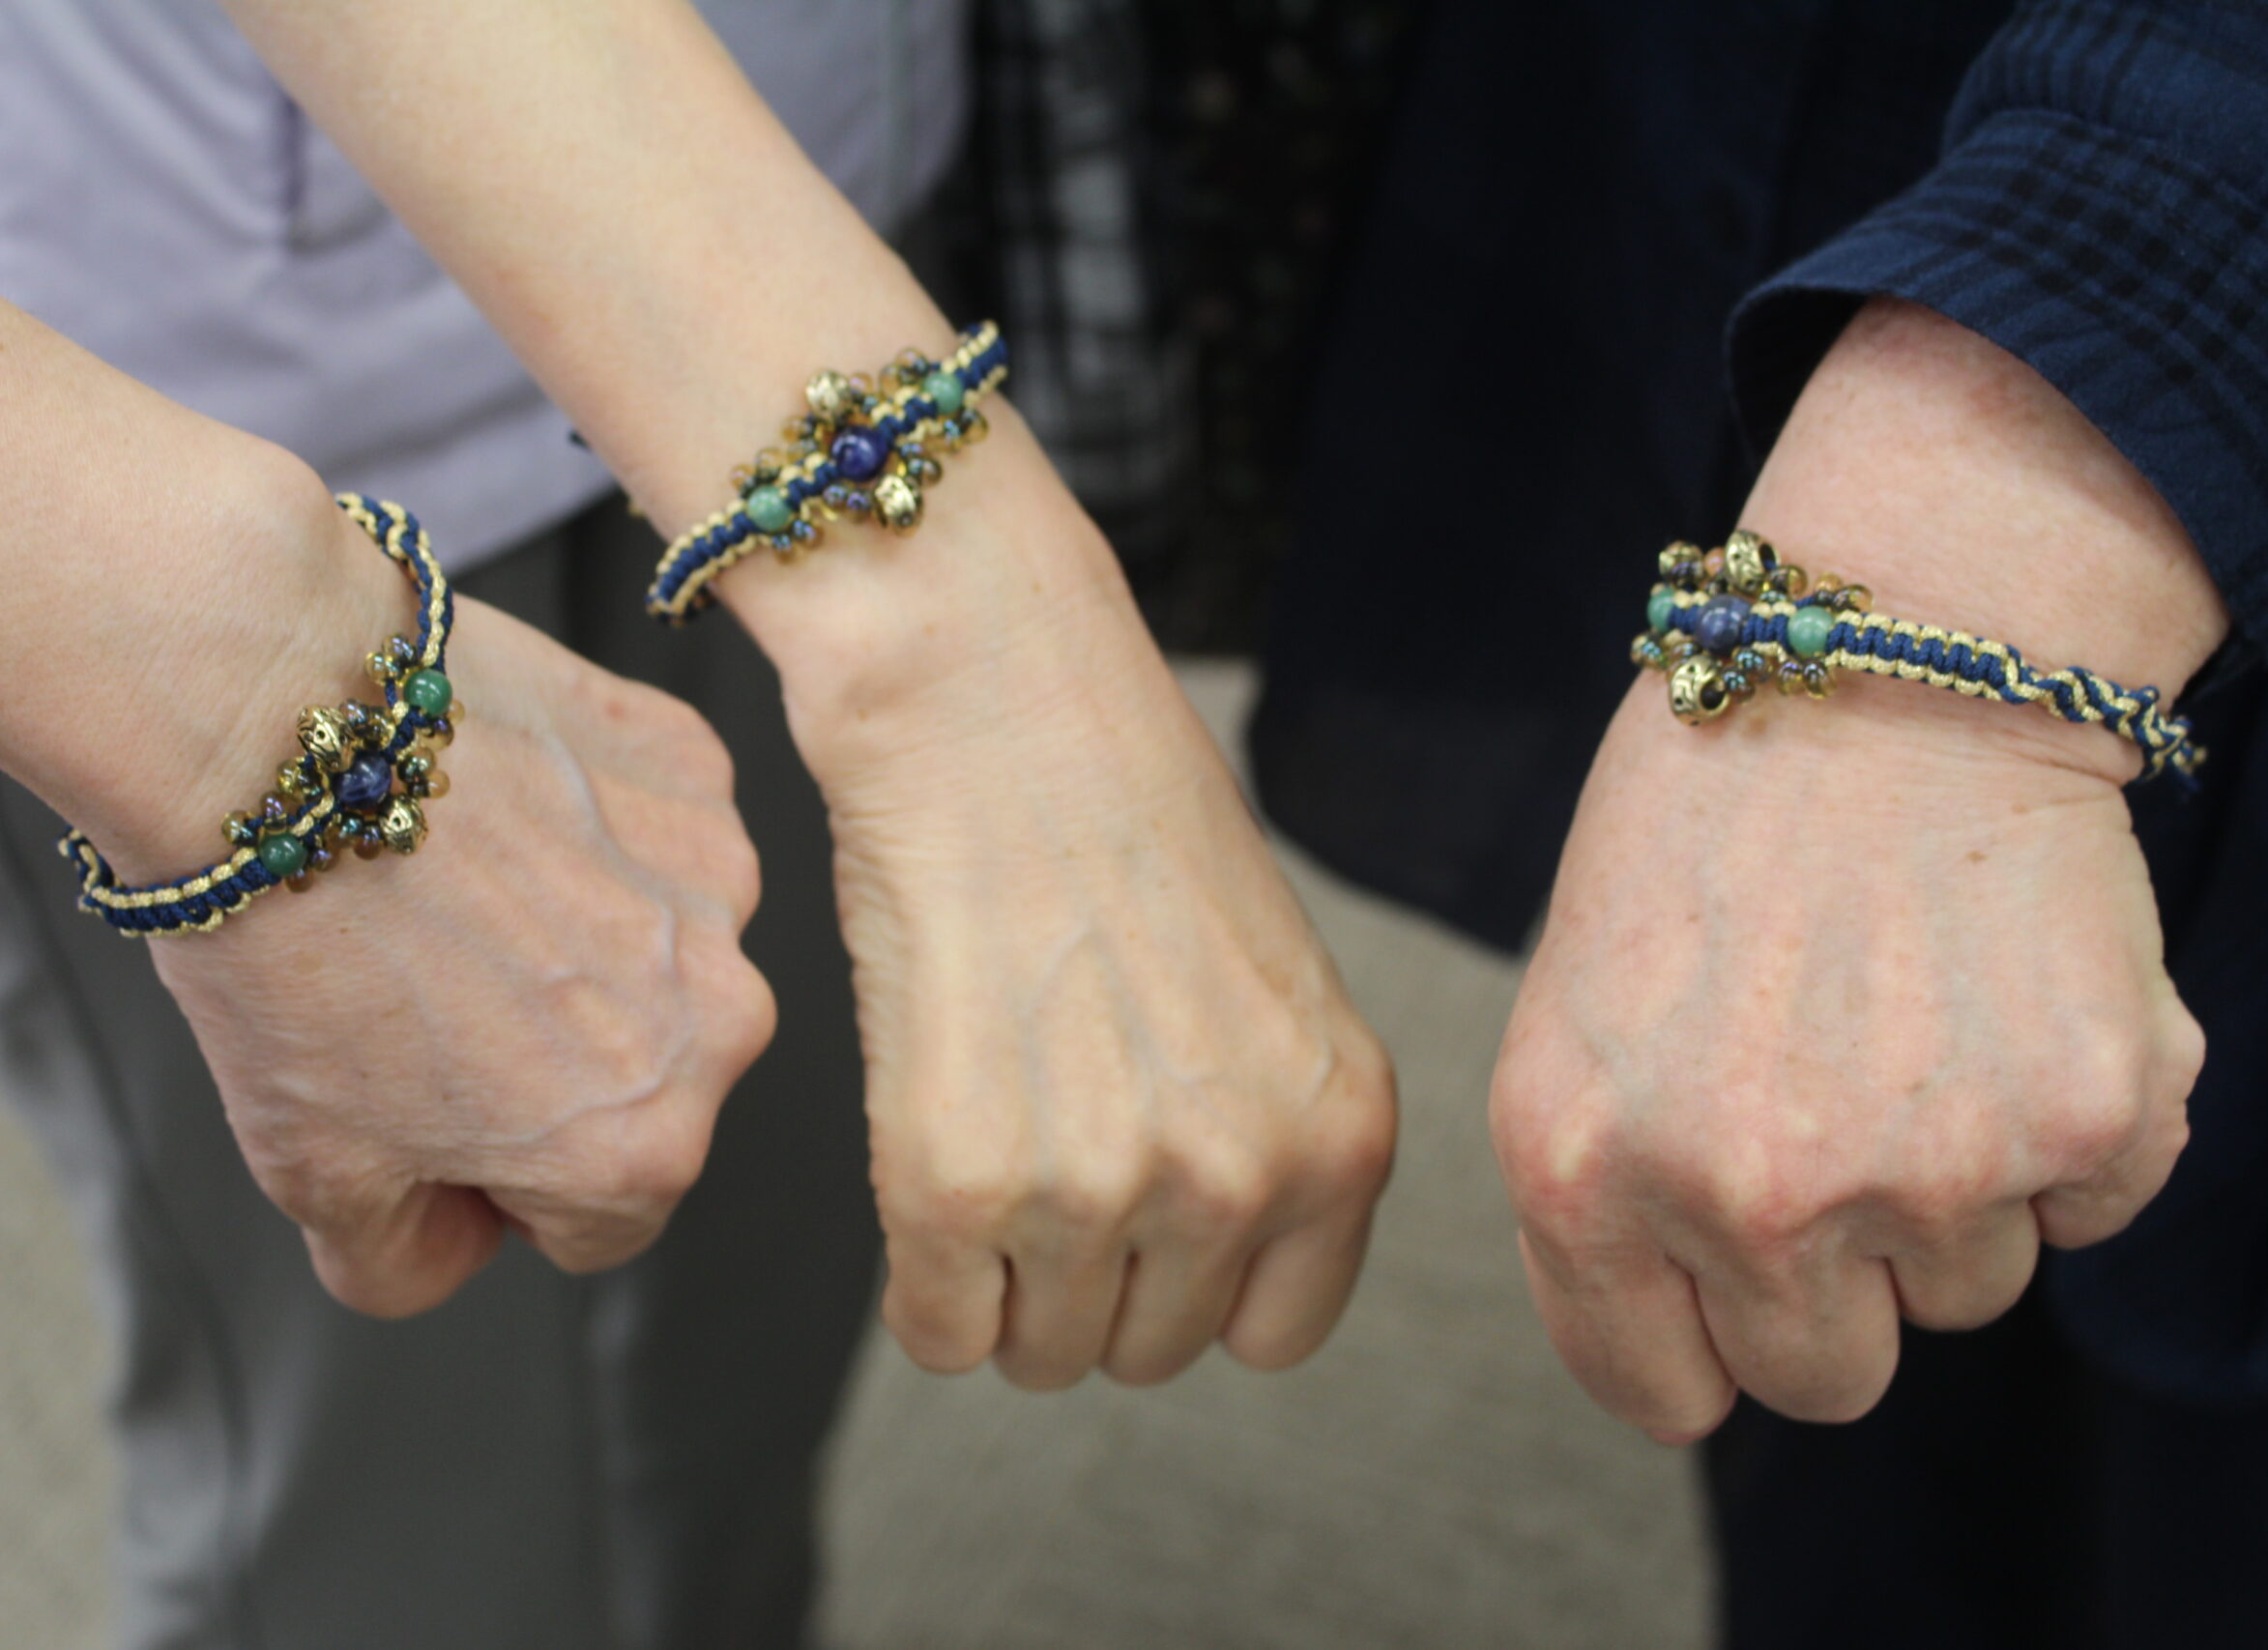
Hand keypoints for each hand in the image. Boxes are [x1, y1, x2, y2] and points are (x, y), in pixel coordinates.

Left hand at [145, 593, 773, 1316]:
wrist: (276, 724)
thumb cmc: (294, 944)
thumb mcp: (309, 1173)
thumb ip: (403, 1265)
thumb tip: (458, 1247)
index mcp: (641, 1147)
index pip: (597, 1226)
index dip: (496, 1181)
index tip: (425, 1102)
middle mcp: (716, 1022)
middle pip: (646, 1085)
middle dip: (555, 1058)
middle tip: (428, 987)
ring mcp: (717, 883)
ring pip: (660, 952)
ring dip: (583, 938)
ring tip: (452, 887)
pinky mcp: (696, 767)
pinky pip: (658, 831)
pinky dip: (589, 826)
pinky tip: (491, 808)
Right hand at [773, 506, 1396, 1389]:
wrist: (990, 704)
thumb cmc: (1117, 818)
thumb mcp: (1267, 991)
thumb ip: (1264, 1135)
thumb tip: (1197, 1258)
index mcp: (1341, 1131)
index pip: (1274, 1335)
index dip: (1196, 1286)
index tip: (1148, 1228)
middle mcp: (1239, 1176)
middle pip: (1149, 1353)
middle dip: (1093, 1283)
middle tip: (1046, 1159)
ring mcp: (1099, 1188)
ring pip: (1043, 1356)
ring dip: (1005, 1283)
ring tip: (989, 1141)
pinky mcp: (957, 1184)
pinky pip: (942, 1333)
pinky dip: (926, 1286)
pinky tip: (927, 1170)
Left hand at [1492, 680, 2200, 1433]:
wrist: (1879, 661)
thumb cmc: (1703, 823)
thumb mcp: (1575, 1007)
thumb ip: (1607, 1184)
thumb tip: (1679, 1336)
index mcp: (1580, 1168)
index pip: (1658, 1390)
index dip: (1698, 1344)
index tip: (1725, 1292)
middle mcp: (1745, 1193)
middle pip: (1825, 1380)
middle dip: (1834, 1289)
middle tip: (1832, 1136)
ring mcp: (1923, 1168)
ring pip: (1962, 1293)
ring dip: (1948, 1192)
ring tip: (1906, 1021)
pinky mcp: (2083, 1120)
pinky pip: (2085, 1216)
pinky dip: (2063, 1131)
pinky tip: (2000, 1001)